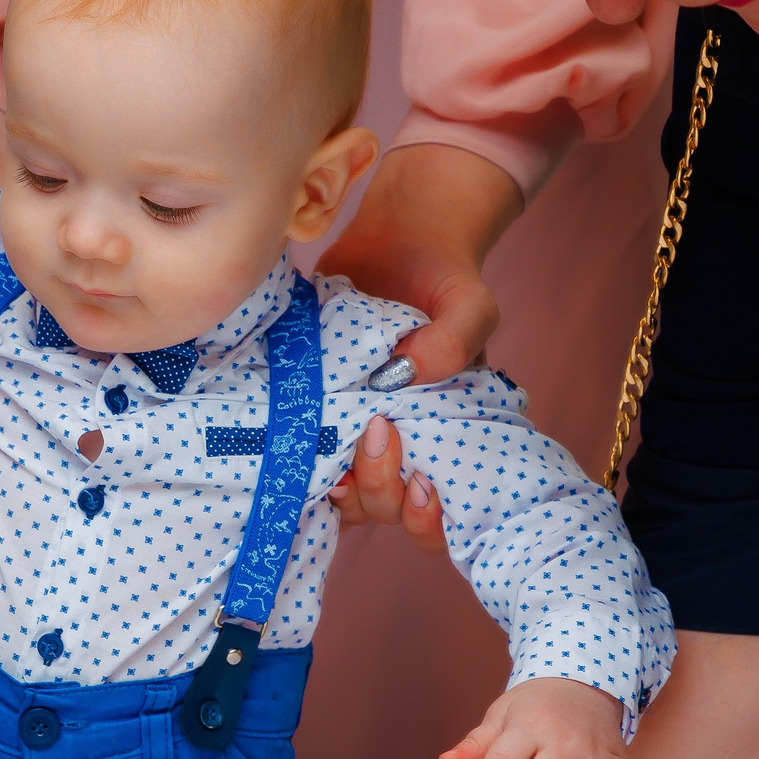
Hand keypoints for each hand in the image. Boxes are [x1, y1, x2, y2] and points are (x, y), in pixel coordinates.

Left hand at [317, 145, 520, 555]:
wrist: (399, 238)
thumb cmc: (444, 278)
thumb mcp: (468, 304)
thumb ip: (456, 339)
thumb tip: (410, 373)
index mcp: (446, 440)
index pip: (441, 517)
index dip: (428, 520)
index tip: (420, 483)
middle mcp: (399, 447)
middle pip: (382, 509)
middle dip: (378, 488)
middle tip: (377, 431)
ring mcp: (352, 432)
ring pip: (336, 494)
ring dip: (332, 481)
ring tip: (334, 441)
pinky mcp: (312, 409)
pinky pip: (298, 452)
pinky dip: (292, 452)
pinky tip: (290, 430)